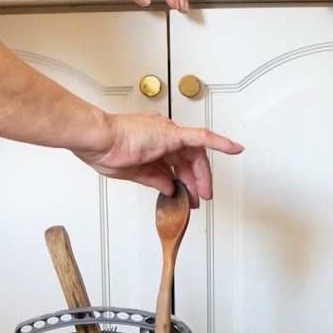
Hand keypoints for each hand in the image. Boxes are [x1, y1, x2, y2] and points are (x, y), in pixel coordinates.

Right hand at [75, 112, 243, 207]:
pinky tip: (235, 149)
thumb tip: (169, 187)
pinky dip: (221, 142)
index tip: (185, 195)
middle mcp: (161, 135)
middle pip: (187, 160)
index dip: (182, 180)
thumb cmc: (104, 151)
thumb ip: (155, 179)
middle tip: (199, 199)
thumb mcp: (133, 173)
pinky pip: (203, 137)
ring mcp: (168, 133)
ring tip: (206, 193)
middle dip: (195, 182)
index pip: (173, 163)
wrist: (97, 139)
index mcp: (150, 143)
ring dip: (202, 175)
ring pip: (195, 154)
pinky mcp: (172, 134)